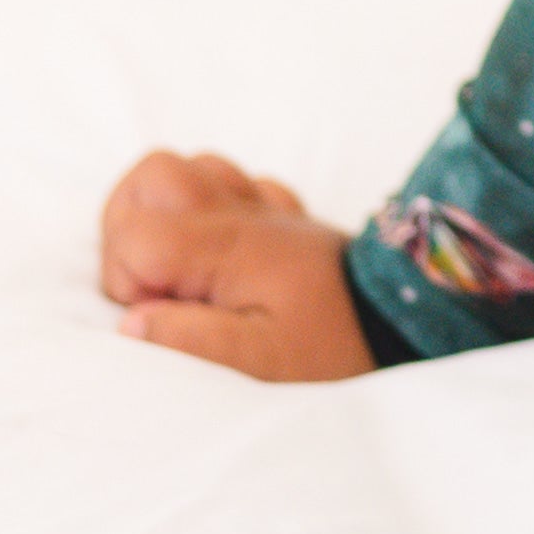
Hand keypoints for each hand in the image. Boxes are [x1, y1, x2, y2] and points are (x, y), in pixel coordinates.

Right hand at [97, 148, 374, 380]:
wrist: (406, 325)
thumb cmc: (334, 349)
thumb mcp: (262, 364)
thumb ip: (191, 341)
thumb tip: (130, 323)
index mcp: (226, 245)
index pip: (136, 233)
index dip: (126, 278)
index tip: (157, 315)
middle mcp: (241, 213)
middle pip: (154, 174)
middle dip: (129, 226)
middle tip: (151, 283)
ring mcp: (264, 209)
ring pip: (190, 169)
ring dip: (166, 213)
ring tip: (177, 268)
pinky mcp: (283, 219)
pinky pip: (234, 185)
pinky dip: (213, 212)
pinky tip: (221, 256)